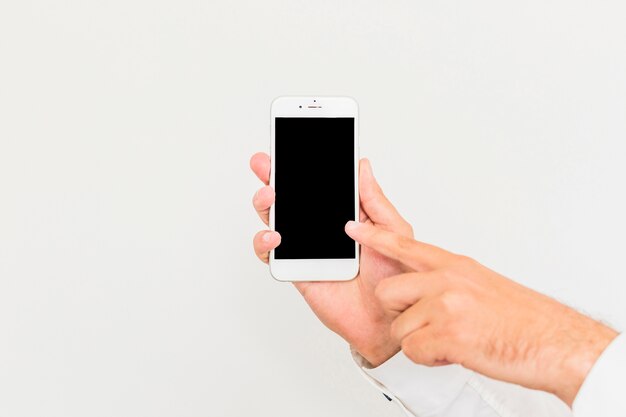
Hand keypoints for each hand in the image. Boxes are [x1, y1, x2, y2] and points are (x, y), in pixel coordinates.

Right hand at [250, 152, 412, 365]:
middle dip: (273, 176)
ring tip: (269, 195)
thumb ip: (374, 200)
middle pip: (290, 196)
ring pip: (275, 220)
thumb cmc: (395, 278)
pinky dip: (265, 242)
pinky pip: (271, 254)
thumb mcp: (394, 232)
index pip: (319, 183)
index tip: (290, 145)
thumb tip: (362, 165)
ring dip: (265, 204)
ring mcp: (306, 247)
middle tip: (265, 163)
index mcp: (345, 213)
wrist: (387, 322)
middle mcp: (322, 227)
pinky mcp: (295, 269)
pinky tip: (274, 235)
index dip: (303, 164)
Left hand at [345, 221, 618, 406]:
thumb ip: (449, 282)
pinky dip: (431, 358)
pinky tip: (456, 351)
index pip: (404, 244)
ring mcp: (445, 304)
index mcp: (454, 265)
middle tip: (430, 324)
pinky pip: (413, 350)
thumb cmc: (522, 319)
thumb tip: (427, 290)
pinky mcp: (446, 332)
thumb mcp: (481, 285)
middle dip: (400, 313)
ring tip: (455, 340)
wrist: (555, 342)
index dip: (374, 236)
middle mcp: (446, 279)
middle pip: (388, 292)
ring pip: (400, 327)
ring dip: (421, 341)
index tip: (351, 225)